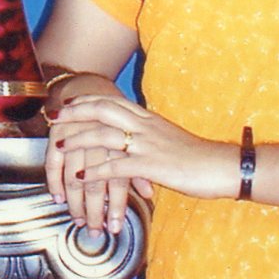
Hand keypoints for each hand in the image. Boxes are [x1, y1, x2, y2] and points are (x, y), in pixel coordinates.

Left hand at [50, 86, 239, 233]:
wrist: (222, 167)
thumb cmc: (199, 159)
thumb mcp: (169, 142)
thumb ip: (149, 138)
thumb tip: (133, 144)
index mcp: (149, 119)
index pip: (111, 101)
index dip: (87, 100)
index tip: (69, 103)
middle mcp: (146, 126)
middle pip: (103, 109)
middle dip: (76, 112)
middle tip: (55, 117)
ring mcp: (148, 144)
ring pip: (105, 135)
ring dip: (79, 140)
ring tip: (61, 147)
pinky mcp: (152, 165)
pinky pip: (117, 165)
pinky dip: (95, 170)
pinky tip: (82, 177)